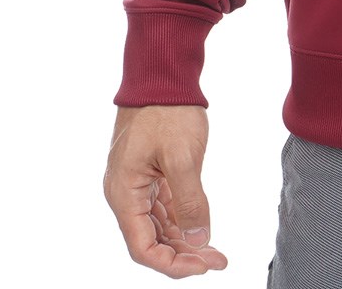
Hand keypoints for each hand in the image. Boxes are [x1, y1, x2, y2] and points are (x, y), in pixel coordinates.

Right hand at [104, 104, 228, 277]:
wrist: (162, 75)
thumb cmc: (167, 111)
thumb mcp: (182, 157)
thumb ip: (190, 201)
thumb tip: (200, 240)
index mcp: (124, 194)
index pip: (143, 247)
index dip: (172, 264)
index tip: (203, 267)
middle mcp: (126, 194)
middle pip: (151, 240)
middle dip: (183, 255)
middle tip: (217, 261)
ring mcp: (138, 183)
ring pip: (159, 226)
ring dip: (185, 240)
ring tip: (215, 251)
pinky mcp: (151, 172)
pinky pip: (164, 207)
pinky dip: (183, 220)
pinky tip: (203, 228)